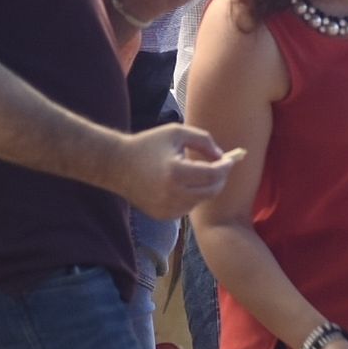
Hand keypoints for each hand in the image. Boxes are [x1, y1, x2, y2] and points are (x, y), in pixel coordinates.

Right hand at [109, 123, 233, 219]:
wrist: (117, 165)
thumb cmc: (148, 144)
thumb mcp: (176, 132)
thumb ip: (203, 140)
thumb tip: (221, 156)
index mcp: (176, 172)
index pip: (213, 174)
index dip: (225, 167)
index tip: (230, 160)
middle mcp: (172, 194)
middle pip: (211, 191)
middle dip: (219, 179)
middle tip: (220, 167)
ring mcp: (167, 208)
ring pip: (200, 200)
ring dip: (204, 187)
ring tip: (193, 172)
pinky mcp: (162, 215)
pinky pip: (187, 207)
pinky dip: (190, 196)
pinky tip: (179, 184)